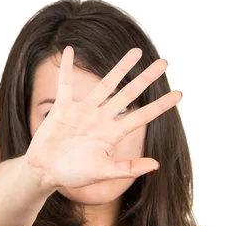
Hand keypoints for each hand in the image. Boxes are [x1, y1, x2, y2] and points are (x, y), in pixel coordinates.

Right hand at [25, 46, 181, 188]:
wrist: (45, 173)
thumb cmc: (73, 175)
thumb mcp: (103, 172)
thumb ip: (128, 168)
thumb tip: (157, 165)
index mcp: (112, 133)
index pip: (141, 116)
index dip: (160, 105)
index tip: (179, 94)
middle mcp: (101, 119)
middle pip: (128, 94)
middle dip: (146, 78)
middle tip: (164, 62)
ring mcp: (83, 111)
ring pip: (105, 84)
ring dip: (120, 68)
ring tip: (136, 52)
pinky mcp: (62, 108)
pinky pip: (64, 84)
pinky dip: (64, 68)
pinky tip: (67, 50)